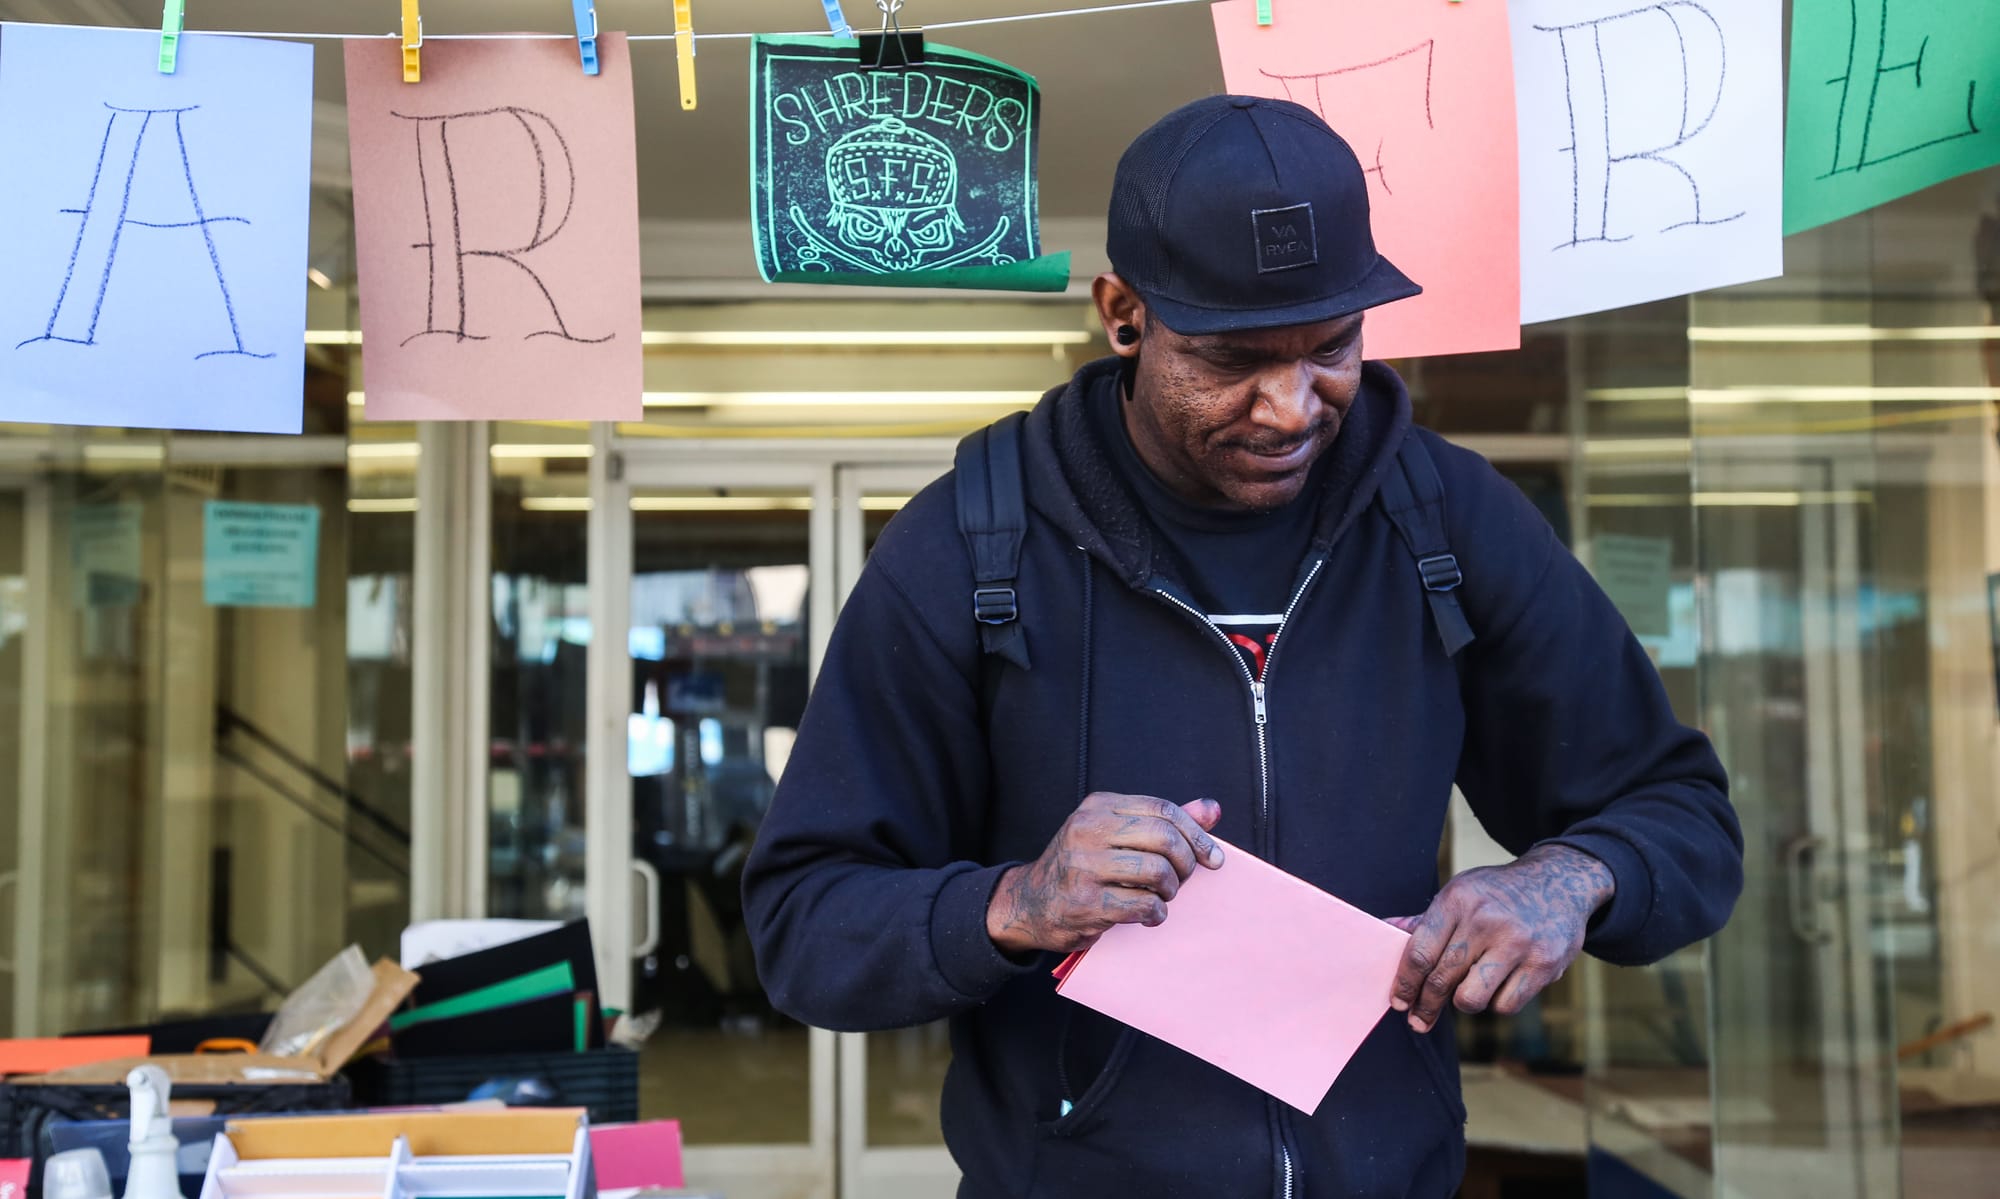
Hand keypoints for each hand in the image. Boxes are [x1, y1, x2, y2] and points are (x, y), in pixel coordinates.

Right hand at [986, 794, 1224, 955]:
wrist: (1031, 903)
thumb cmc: (1083, 867)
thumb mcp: (1116, 834)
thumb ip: (1163, 822)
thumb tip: (1212, 809)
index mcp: (1099, 807)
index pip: (1163, 809)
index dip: (1197, 834)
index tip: (1212, 858)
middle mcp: (1088, 830)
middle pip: (1165, 838)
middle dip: (1186, 864)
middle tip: (1181, 879)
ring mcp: (1084, 866)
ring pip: (1158, 871)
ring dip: (1170, 890)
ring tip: (1161, 897)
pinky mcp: (1086, 902)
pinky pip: (1144, 904)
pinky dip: (1156, 913)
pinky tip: (1148, 915)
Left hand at [1387, 844, 1613, 1032]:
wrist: (1560, 883)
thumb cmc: (1498, 894)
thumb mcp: (1460, 893)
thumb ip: (1424, 920)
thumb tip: (1384, 931)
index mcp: (1457, 900)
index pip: (1419, 953)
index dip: (1404, 984)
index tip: (1398, 1003)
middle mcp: (1486, 920)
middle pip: (1441, 979)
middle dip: (1425, 1006)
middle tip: (1418, 1020)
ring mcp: (1517, 943)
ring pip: (1471, 998)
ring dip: (1464, 1002)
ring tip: (1466, 993)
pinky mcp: (1544, 964)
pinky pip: (1505, 1005)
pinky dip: (1497, 1002)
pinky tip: (1499, 985)